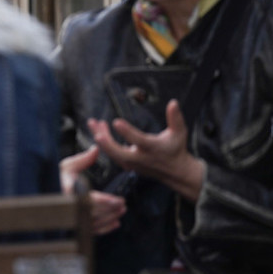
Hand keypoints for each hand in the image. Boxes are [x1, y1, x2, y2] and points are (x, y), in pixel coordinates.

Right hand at [60, 145, 125, 234]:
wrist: (41, 193)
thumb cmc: (54, 180)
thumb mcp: (66, 167)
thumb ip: (82, 160)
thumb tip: (95, 149)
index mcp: (68, 194)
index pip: (90, 200)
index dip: (106, 202)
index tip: (118, 200)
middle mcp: (69, 209)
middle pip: (96, 213)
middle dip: (112, 210)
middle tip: (123, 205)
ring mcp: (72, 219)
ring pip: (95, 223)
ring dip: (110, 218)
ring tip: (120, 212)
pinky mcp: (75, 227)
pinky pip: (92, 230)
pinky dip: (106, 228)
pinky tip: (114, 223)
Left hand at [89, 100, 204, 201]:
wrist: (174, 171)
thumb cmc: (176, 148)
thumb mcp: (180, 132)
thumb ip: (175, 118)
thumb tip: (173, 102)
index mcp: (153, 148)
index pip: (138, 140)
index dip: (127, 132)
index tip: (116, 121)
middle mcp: (140, 158)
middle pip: (119, 153)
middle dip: (106, 143)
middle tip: (97, 132)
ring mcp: (132, 163)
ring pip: (112, 153)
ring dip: (100, 137)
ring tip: (92, 122)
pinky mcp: (126, 165)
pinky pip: (111, 154)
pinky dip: (103, 143)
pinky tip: (97, 129)